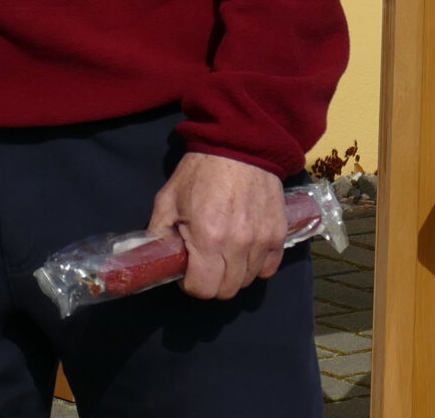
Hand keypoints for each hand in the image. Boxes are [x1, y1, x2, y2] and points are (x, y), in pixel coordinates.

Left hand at [147, 152, 285, 299]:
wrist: (239, 144)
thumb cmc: (199, 172)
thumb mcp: (167, 200)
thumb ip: (159, 234)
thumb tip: (155, 260)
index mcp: (208, 238)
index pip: (202, 289)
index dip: (190, 284)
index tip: (188, 270)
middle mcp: (238, 245)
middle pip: (226, 290)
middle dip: (211, 282)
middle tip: (205, 263)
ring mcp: (262, 240)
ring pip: (247, 281)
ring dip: (234, 273)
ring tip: (225, 252)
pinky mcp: (279, 234)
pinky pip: (268, 268)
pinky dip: (257, 265)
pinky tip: (246, 250)